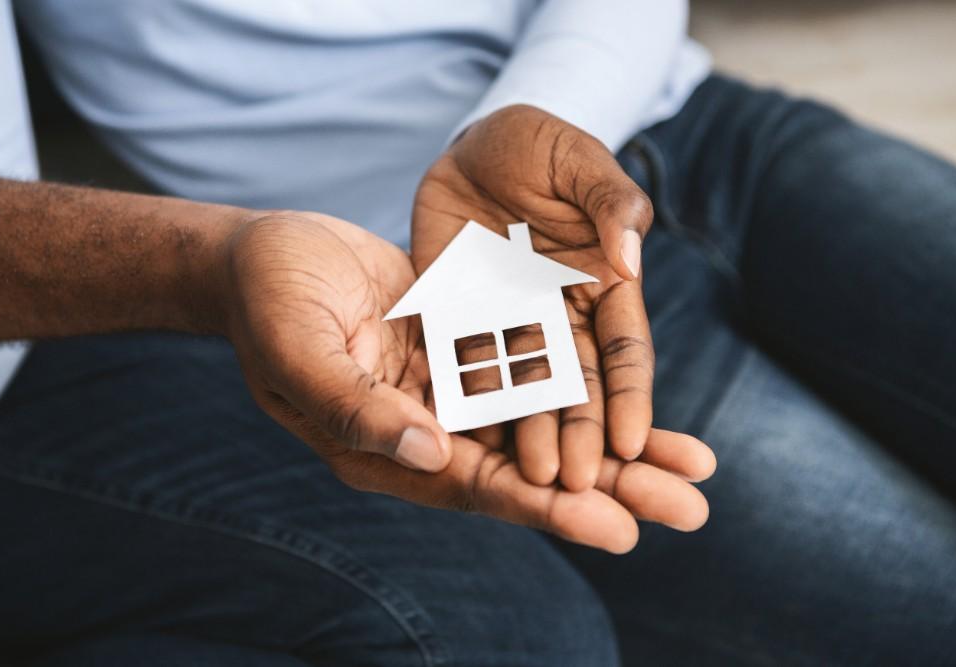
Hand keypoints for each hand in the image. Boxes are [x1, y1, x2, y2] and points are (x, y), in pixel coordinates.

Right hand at [217, 211, 712, 552]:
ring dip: (617, 448)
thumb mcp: (300, 349)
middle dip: (612, 489)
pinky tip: (637, 400)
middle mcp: (428, 433)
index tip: (620, 529)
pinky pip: (538, 377)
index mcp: (386, 448)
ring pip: (546, 429)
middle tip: (693, 509)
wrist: (262, 254)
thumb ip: (357, 408)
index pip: (478, 487)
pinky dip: (587, 389)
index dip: (548, 510)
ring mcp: (450, 394)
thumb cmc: (267, 299)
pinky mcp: (466, 352)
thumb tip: (432, 453)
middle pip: (531, 472)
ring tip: (693, 466)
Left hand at [413, 105, 655, 490]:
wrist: (473, 144)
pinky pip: (466, 366)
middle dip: (583, 434)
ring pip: (525, 389)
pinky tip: (472, 442)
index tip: (635, 445)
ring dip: (533, 434)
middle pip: (577, 386)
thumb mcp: (581, 161)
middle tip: (579, 485)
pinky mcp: (460, 318)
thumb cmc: (541, 145)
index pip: (624, 352)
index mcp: (603, 284)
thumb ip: (611, 205)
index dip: (631, 398)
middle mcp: (561, 315)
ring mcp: (509, 321)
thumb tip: (631, 258)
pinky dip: (472, 404)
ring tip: (534, 481)